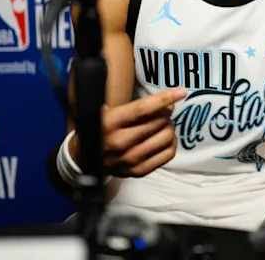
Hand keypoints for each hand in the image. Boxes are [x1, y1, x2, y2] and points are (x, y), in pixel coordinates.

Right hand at [70, 88, 185, 176]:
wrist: (84, 159)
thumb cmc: (101, 128)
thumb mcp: (107, 111)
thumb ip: (134, 105)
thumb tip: (167, 100)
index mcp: (109, 123)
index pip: (143, 109)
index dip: (164, 99)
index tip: (181, 92)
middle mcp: (118, 142)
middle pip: (158, 122)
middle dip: (166, 113)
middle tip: (163, 111)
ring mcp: (128, 160)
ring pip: (165, 138)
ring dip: (169, 127)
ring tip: (163, 124)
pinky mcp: (137, 172)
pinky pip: (167, 154)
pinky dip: (171, 143)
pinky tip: (165, 138)